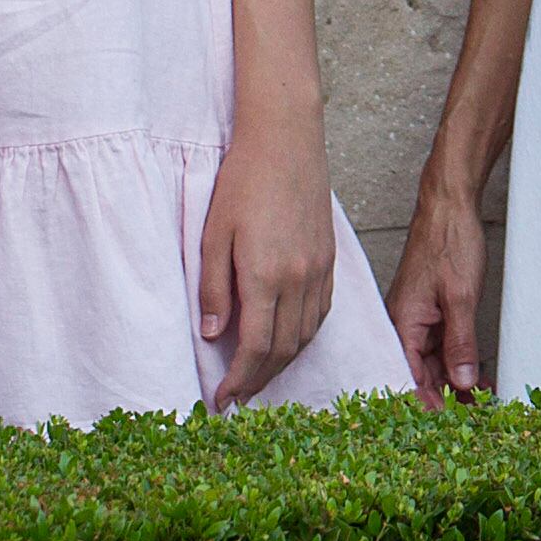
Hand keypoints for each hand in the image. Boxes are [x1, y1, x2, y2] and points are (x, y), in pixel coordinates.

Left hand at [199, 116, 337, 408]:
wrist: (286, 139)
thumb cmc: (243, 180)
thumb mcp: (212, 233)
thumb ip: (212, 288)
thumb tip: (211, 335)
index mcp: (266, 276)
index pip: (255, 348)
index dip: (238, 381)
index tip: (222, 400)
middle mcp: (299, 280)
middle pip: (282, 350)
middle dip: (258, 380)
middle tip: (236, 396)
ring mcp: (319, 270)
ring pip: (305, 337)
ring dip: (281, 364)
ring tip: (258, 375)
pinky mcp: (329, 259)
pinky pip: (320, 314)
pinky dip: (303, 337)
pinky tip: (286, 340)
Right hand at [384, 175, 491, 406]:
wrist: (450, 205)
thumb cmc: (448, 240)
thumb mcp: (460, 296)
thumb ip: (461, 342)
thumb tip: (462, 383)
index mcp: (402, 323)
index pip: (409, 379)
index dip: (428, 407)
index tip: (450, 431)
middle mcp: (405, 326)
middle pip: (421, 378)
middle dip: (446, 403)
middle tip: (475, 424)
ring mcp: (419, 321)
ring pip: (435, 367)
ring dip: (457, 388)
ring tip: (485, 409)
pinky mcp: (434, 315)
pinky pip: (444, 350)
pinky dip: (462, 367)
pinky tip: (482, 382)